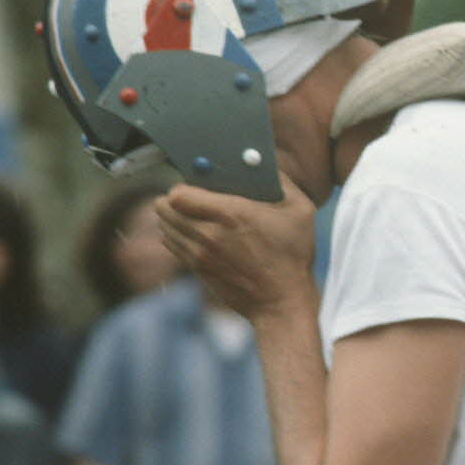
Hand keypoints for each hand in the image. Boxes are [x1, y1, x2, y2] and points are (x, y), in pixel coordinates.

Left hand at [155, 175, 316, 318]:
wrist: (282, 302)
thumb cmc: (293, 255)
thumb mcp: (300, 211)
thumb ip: (282, 181)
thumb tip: (264, 161)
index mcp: (230, 214)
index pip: (178, 194)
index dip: (182, 185)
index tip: (195, 183)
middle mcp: (208, 234)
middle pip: (164, 209)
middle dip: (172, 199)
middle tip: (188, 195)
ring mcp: (200, 255)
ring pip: (165, 227)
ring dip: (172, 217)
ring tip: (189, 213)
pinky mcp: (198, 271)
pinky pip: (173, 246)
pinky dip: (177, 235)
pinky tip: (194, 233)